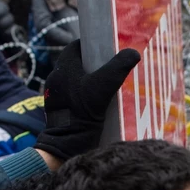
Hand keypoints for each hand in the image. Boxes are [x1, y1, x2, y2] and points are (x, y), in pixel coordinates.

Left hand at [33, 40, 140, 160]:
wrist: (66, 144)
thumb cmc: (83, 112)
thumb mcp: (104, 86)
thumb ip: (118, 68)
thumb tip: (133, 53)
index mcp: (63, 66)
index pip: (76, 46)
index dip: (91, 45)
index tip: (107, 49)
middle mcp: (56, 77)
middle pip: (76, 63)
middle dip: (93, 63)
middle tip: (111, 68)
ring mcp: (55, 94)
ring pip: (74, 79)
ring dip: (89, 80)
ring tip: (107, 85)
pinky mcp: (58, 109)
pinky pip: (72, 95)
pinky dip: (83, 95)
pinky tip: (98, 102)